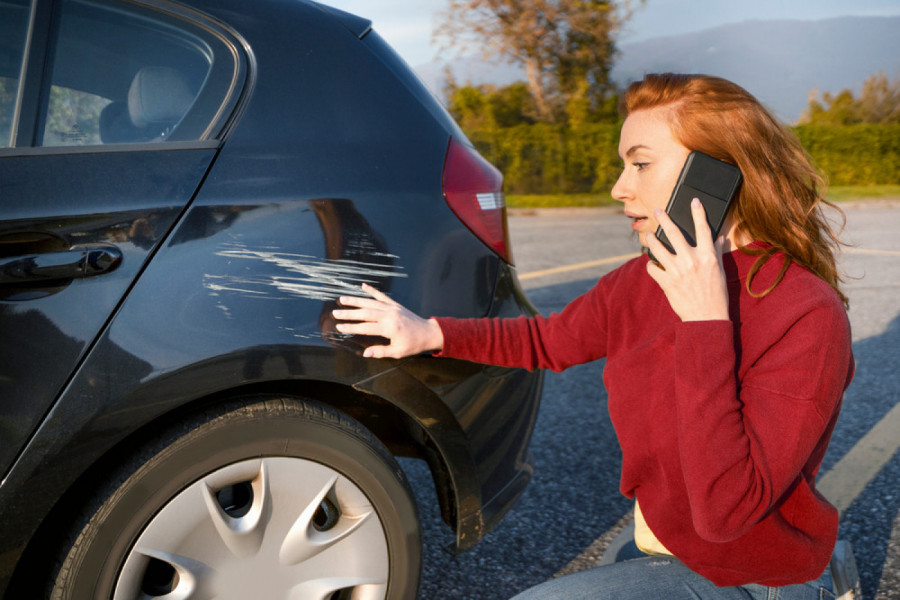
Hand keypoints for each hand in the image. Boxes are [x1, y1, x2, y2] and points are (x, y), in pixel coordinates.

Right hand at [332, 283, 443, 357]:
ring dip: (356, 300)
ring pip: (371, 302)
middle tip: (335, 313)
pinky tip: (363, 286)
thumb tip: (365, 353)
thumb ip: (380, 352)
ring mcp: (392, 308)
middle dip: (349, 313)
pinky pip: (382, 296)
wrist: (429, 333)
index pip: (366, 327)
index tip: (340, 327)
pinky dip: (372, 290)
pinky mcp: (395, 304)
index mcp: (389, 328)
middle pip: (365, 313)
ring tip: (342, 299)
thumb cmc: (413, 344)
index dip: (352, 327)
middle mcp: (389, 315)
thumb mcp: (397, 352)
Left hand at [645, 198, 729, 321]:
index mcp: (707, 257)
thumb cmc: (716, 295)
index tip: (694, 201)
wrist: (706, 318)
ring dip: (651, 240)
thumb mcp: (721, 272)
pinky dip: (650, 265)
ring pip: (658, 249)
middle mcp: (691, 260)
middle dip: (664, 219)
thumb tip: (719, 238)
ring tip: (648, 236)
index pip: (703, 229)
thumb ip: (716, 253)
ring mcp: (677, 271)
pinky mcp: (666, 282)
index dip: (698, 213)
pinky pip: (652, 268)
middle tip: (657, 210)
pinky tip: (652, 264)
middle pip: (674, 233)